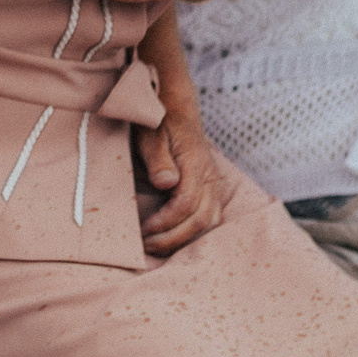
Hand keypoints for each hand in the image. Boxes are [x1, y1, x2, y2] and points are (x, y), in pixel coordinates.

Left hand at [136, 114, 222, 255]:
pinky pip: (208, 219)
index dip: (166, 221)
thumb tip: (166, 184)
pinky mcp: (209, 191)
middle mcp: (210, 178)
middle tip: (146, 245)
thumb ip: (158, 158)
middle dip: (173, 238)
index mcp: (196, 164)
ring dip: (183, 239)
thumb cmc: (158, 122)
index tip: (145, 229)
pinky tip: (171, 239)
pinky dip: (192, 233)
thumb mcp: (150, 134)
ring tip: (156, 246)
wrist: (175, 110)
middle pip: (201, 220)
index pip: (187, 204)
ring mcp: (213, 185)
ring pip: (209, 223)